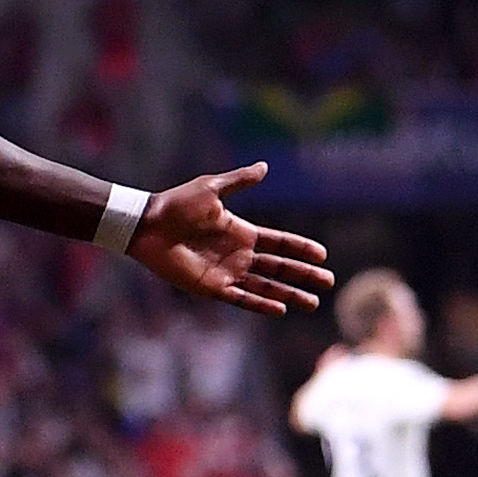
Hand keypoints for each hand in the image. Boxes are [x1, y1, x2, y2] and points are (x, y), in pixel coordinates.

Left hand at [128, 164, 332, 316]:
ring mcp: (227, 273)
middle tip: (328, 282)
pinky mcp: (212, 287)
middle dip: (304, 275)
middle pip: (279, 268)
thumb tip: (265, 167)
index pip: (279, 243)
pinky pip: (241, 298)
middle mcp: (238, 255)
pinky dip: (261, 304)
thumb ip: (239, 181)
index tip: (322, 255)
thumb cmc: (177, 204)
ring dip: (289, 294)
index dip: (300, 248)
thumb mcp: (212, 188)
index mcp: (242, 232)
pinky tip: (280, 309)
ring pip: (266, 287)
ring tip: (312, 303)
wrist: (149, 225)